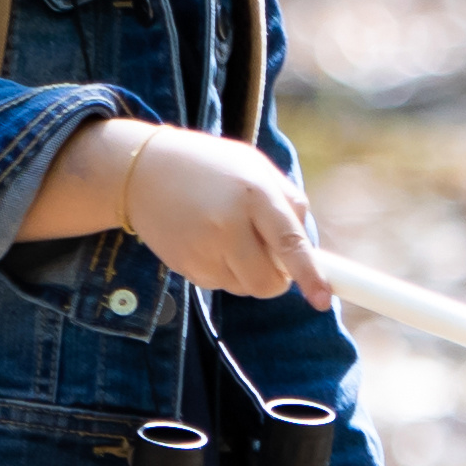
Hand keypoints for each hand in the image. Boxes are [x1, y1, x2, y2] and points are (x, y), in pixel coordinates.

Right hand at [57, 121, 325, 302]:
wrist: (143, 171)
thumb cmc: (209, 166)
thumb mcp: (254, 166)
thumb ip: (288, 200)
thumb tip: (310, 247)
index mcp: (254, 193)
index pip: (290, 244)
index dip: (310, 275)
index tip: (323, 299)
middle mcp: (228, 224)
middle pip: (269, 282)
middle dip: (278, 279)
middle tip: (269, 255)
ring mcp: (203, 249)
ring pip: (246, 287)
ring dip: (249, 272)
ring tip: (228, 234)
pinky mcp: (186, 266)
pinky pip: (222, 285)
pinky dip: (224, 270)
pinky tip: (207, 240)